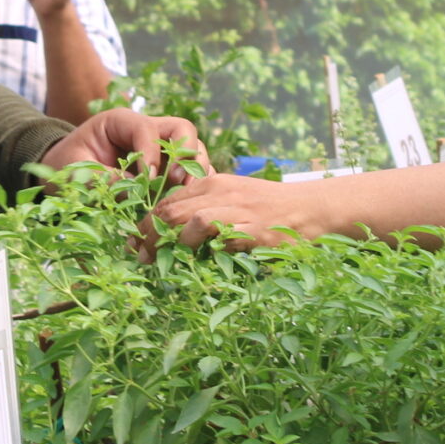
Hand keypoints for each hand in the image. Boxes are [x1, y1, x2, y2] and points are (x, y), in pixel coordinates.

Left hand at [42, 108, 211, 181]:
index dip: (151, 152)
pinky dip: (194, 186)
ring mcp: (160, 150)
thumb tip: (135, 192)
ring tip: (186, 196)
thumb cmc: (65, 168)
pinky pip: (190, 172)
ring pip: (193, 149)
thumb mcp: (75, 171)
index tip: (147, 179)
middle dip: (185, 154)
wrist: (63, 177)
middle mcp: (146, 131)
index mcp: (120, 122)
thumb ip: (102, 178)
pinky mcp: (167, 170)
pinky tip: (188, 204)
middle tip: (176, 181)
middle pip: (182, 129)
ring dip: (194, 171)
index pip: (146, 128)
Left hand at [155, 170, 334, 249]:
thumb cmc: (270, 208)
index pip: (167, 200)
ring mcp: (237, 208)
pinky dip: (204, 247)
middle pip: (170, 209)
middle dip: (148, 234)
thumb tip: (174, 230)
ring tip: (157, 261)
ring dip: (169, 242)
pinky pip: (219, 233)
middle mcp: (220, 191)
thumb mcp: (234, 198)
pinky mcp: (253, 228)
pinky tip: (195, 261)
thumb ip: (207, 207)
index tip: (134, 242)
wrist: (310, 208)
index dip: (146, 222)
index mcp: (212, 182)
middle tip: (138, 255)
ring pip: (190, 219)